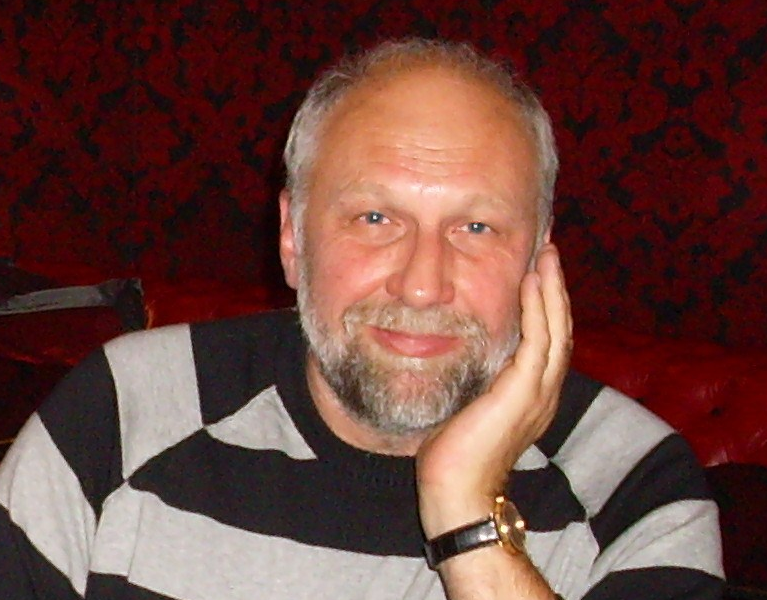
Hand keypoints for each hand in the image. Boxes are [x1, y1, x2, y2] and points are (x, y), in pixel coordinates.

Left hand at [416, 243, 572, 536]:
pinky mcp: (524, 392)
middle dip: (555, 288)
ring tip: (547, 254)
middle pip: (560, 328)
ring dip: (551, 288)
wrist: (457, 491)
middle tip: (549, 251)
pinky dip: (539, 308)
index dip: (546, 305)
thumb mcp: (471, 405)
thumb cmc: (455, 454)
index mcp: (533, 395)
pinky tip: (532, 281)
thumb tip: (460, 349)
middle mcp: (545, 391)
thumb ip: (479, 378)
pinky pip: (539, 340)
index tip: (537, 272)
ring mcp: (539, 392)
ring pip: (556, 328)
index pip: (548, 340)